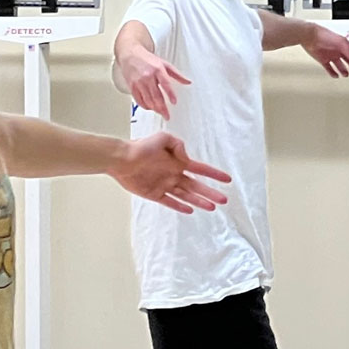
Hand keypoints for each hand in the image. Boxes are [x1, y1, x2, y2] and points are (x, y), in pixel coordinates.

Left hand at [109, 134, 229, 214]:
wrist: (122, 159)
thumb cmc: (141, 146)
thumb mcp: (163, 138)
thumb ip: (178, 146)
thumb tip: (187, 159)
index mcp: (178, 162)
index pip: (200, 169)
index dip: (214, 174)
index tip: (227, 179)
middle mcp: (174, 174)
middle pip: (196, 186)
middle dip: (210, 193)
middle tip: (224, 200)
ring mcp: (165, 185)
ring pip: (186, 196)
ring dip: (199, 201)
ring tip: (212, 207)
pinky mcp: (155, 194)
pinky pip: (170, 202)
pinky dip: (180, 207)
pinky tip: (190, 210)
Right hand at [118, 43, 191, 117]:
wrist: (130, 55)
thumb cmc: (147, 59)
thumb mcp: (164, 64)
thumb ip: (177, 74)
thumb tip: (188, 82)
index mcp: (157, 69)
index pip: (165, 83)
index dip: (170, 94)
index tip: (174, 102)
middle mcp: (148, 76)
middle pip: (156, 95)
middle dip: (162, 107)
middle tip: (167, 115)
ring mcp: (139, 82)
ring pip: (147, 100)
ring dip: (154, 108)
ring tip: (160, 112)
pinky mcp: (132, 87)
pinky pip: (139, 100)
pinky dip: (145, 106)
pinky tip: (150, 108)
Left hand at [306, 25, 348, 77]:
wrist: (309, 36)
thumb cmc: (324, 35)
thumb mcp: (340, 42)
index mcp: (344, 45)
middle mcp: (338, 50)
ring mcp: (331, 55)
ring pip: (340, 65)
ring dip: (344, 70)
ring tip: (347, 75)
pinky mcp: (323, 59)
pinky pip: (329, 68)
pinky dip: (332, 72)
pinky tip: (335, 75)